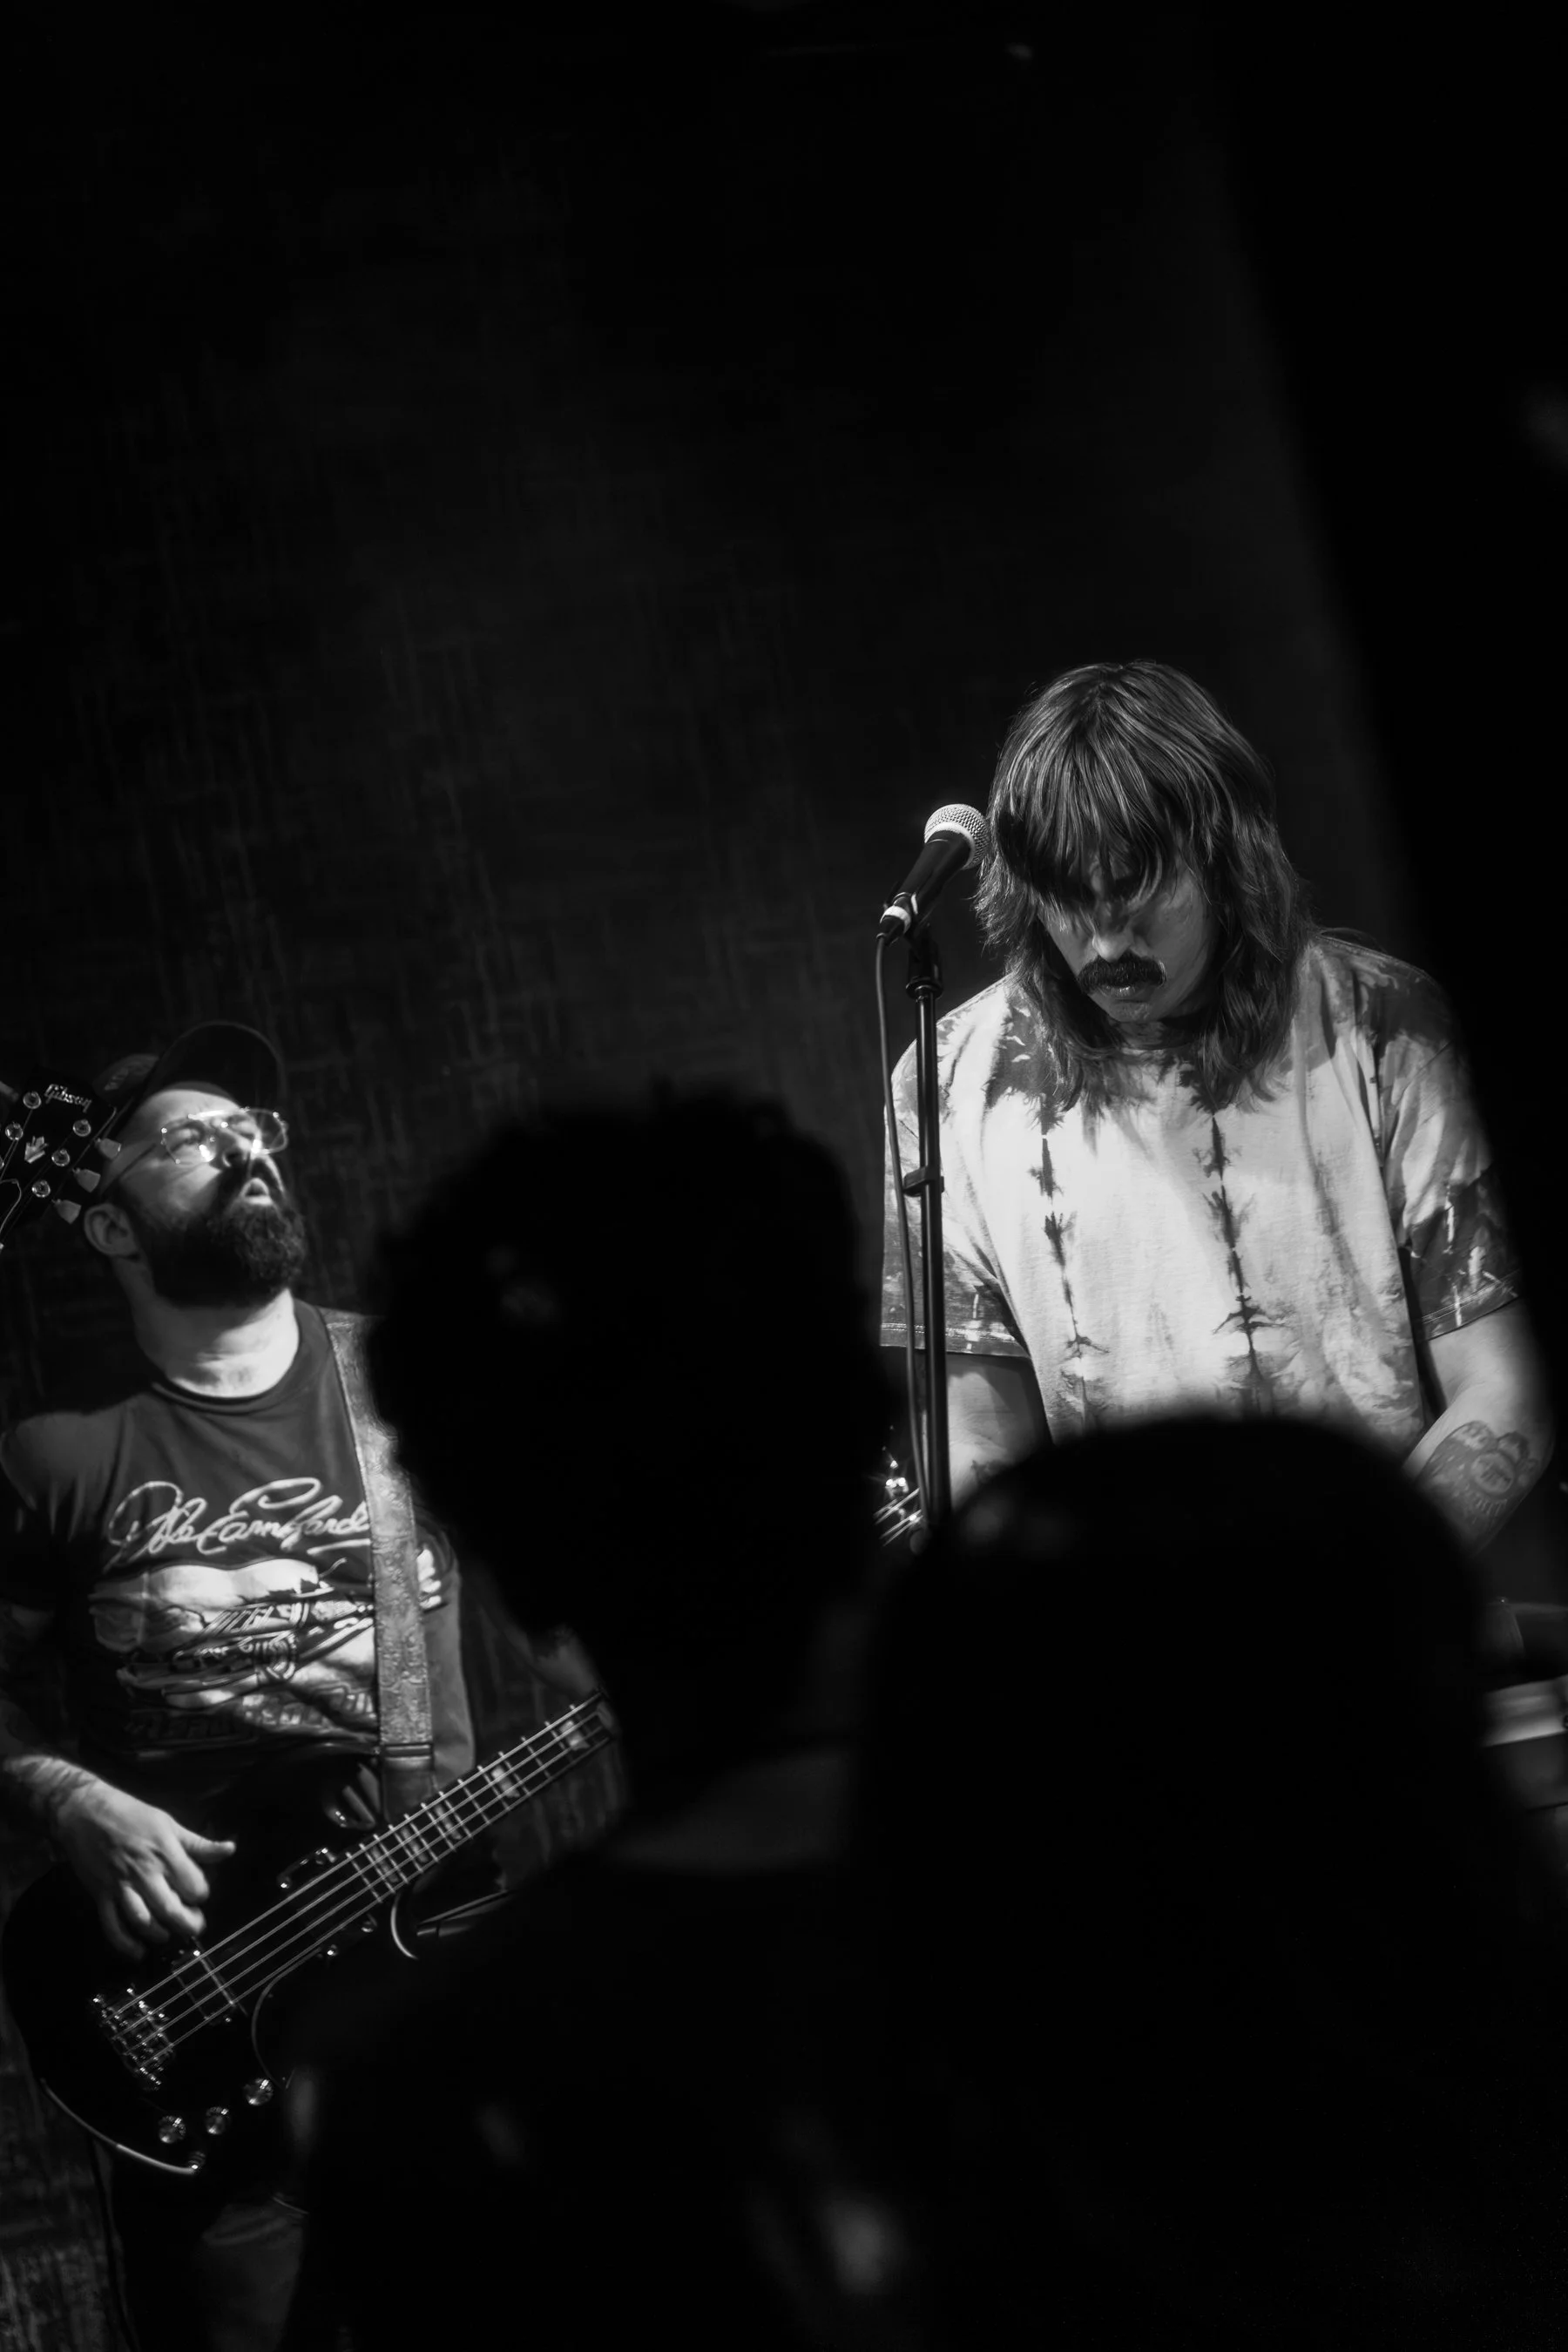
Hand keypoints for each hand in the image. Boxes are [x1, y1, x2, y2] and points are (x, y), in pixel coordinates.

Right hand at [52, 1778, 235, 1960]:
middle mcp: (145, 1873)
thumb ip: (199, 1844)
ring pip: (143, 1922)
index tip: (198, 1894)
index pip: (193, 1886)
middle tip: (194, 1926)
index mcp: (166, 1853)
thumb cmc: (131, 1814)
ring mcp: (120, 1886)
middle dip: (188, 1924)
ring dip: (159, 1934)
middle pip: (171, 1910)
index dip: (200, 1895)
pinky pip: (112, 1927)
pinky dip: (126, 1945)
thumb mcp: (169, 1823)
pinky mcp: (101, 1896)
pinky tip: (138, 1952)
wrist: (84, 1812)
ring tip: (168, 1934)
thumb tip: (230, 1849)